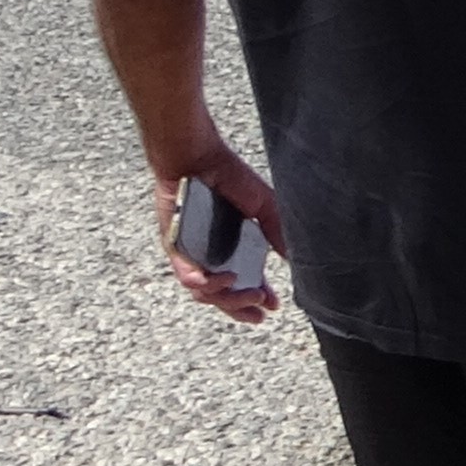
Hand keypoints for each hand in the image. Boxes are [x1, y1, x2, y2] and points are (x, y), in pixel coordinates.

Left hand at [152, 144, 286, 323]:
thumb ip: (276, 233)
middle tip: (259, 303)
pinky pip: (184, 273)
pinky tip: (220, 279)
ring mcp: (191, 253)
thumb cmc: (230, 176)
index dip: (258, 298)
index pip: (245, 283)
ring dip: (226, 298)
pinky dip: (201, 282)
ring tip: (246, 291)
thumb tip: (292, 259)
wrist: (198, 157)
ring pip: (203, 292)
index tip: (273, 306)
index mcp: (234, 248)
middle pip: (222, 296)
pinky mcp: (173, 245)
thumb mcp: (264, 207)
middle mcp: (211, 255)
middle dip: (241, 307)